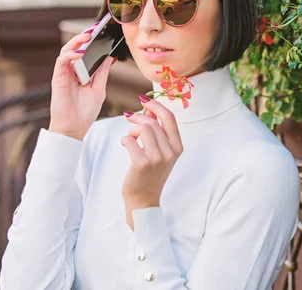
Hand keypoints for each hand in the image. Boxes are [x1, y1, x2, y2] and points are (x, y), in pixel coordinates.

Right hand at [48, 29, 114, 139]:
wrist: (74, 128)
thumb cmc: (85, 112)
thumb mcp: (99, 89)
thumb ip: (102, 73)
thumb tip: (110, 57)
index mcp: (81, 74)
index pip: (85, 53)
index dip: (91, 41)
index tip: (102, 31)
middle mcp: (72, 71)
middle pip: (76, 49)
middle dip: (84, 37)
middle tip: (95, 28)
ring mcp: (63, 74)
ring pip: (67, 51)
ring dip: (77, 42)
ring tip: (88, 36)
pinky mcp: (57, 78)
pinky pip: (61, 61)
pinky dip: (70, 55)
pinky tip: (80, 53)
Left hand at [121, 96, 183, 229]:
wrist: (144, 200)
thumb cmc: (151, 173)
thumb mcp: (161, 152)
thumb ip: (159, 132)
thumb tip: (150, 109)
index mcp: (177, 147)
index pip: (170, 118)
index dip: (156, 106)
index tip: (145, 101)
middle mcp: (170, 152)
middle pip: (153, 122)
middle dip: (138, 116)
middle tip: (129, 118)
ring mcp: (157, 159)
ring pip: (143, 128)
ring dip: (132, 130)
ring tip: (130, 138)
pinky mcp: (142, 164)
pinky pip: (130, 140)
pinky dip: (124, 140)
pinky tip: (125, 145)